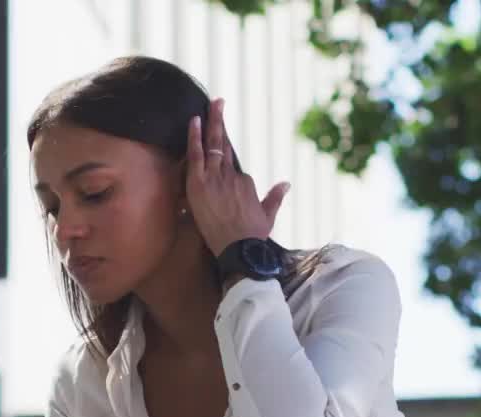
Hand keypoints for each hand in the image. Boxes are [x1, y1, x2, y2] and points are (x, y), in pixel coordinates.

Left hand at [185, 97, 291, 256]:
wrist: (240, 250)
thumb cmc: (253, 238)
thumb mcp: (267, 216)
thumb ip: (275, 197)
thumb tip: (286, 183)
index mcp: (245, 182)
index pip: (233, 168)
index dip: (227, 165)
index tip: (220, 159)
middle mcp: (232, 176)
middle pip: (225, 146)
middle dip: (221, 122)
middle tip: (218, 102)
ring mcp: (215, 179)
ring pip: (212, 146)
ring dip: (211, 123)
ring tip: (210, 105)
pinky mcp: (200, 184)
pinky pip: (196, 156)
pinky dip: (195, 138)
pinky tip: (194, 121)